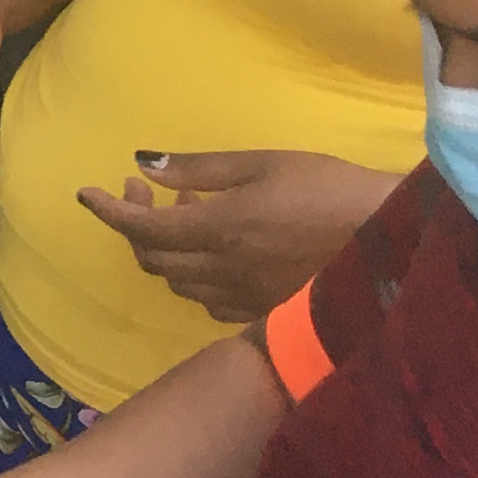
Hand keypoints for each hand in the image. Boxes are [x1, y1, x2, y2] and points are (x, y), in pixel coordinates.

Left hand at [78, 149, 401, 324]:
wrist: (392, 240)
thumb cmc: (330, 188)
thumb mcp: (263, 164)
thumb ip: (200, 169)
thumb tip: (143, 166)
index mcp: (218, 230)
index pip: (142, 227)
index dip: (108, 210)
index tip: (86, 193)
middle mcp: (222, 271)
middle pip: (153, 258)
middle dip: (135, 223)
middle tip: (140, 189)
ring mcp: (244, 299)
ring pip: (179, 283)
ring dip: (165, 248)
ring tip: (184, 210)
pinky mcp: (265, 314)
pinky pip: (210, 303)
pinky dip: (195, 276)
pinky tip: (213, 250)